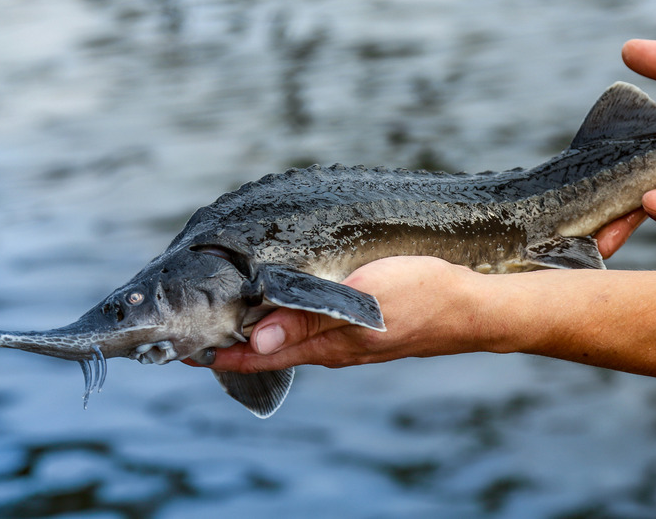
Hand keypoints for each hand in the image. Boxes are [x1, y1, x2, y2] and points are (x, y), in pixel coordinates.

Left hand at [193, 257, 488, 373]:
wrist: (471, 307)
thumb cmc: (420, 297)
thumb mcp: (361, 302)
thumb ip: (310, 318)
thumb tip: (258, 341)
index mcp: (327, 346)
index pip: (259, 358)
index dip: (221, 355)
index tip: (184, 348)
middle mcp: (333, 349)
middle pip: (270, 350)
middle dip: (233, 342)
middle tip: (197, 326)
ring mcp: (349, 342)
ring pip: (291, 339)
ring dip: (259, 330)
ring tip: (231, 314)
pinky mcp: (363, 328)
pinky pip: (314, 329)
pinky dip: (287, 321)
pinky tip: (286, 305)